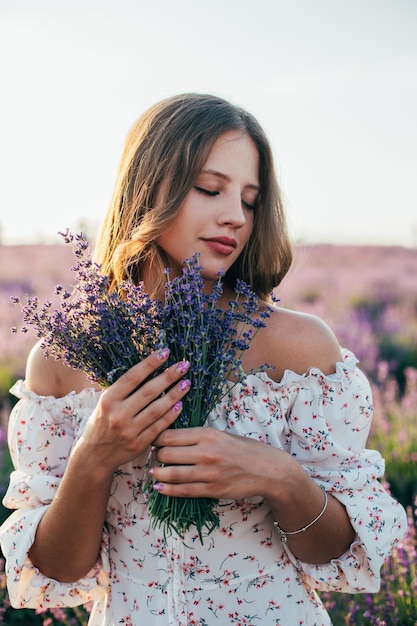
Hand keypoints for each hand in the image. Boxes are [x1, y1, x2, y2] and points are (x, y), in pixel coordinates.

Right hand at [77, 350, 190, 471]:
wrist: (94, 455)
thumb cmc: (102, 422)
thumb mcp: (105, 402)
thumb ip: (124, 389)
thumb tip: (149, 367)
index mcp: (109, 399)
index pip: (132, 377)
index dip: (150, 363)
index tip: (165, 352)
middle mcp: (118, 414)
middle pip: (148, 391)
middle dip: (169, 376)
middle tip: (184, 366)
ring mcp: (129, 430)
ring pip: (157, 409)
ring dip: (174, 395)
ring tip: (186, 383)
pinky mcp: (139, 444)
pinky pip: (159, 426)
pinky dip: (170, 415)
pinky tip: (180, 404)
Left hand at [150, 427, 285, 500]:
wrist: (266, 469)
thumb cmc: (243, 449)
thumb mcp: (221, 434)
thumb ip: (197, 437)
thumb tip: (170, 438)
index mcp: (207, 434)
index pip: (169, 435)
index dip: (156, 439)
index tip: (153, 441)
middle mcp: (205, 452)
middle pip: (165, 454)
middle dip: (156, 456)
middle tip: (153, 458)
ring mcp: (208, 473)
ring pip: (170, 474)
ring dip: (157, 474)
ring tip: (154, 473)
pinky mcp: (211, 490)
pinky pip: (182, 491)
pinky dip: (167, 490)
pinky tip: (159, 488)